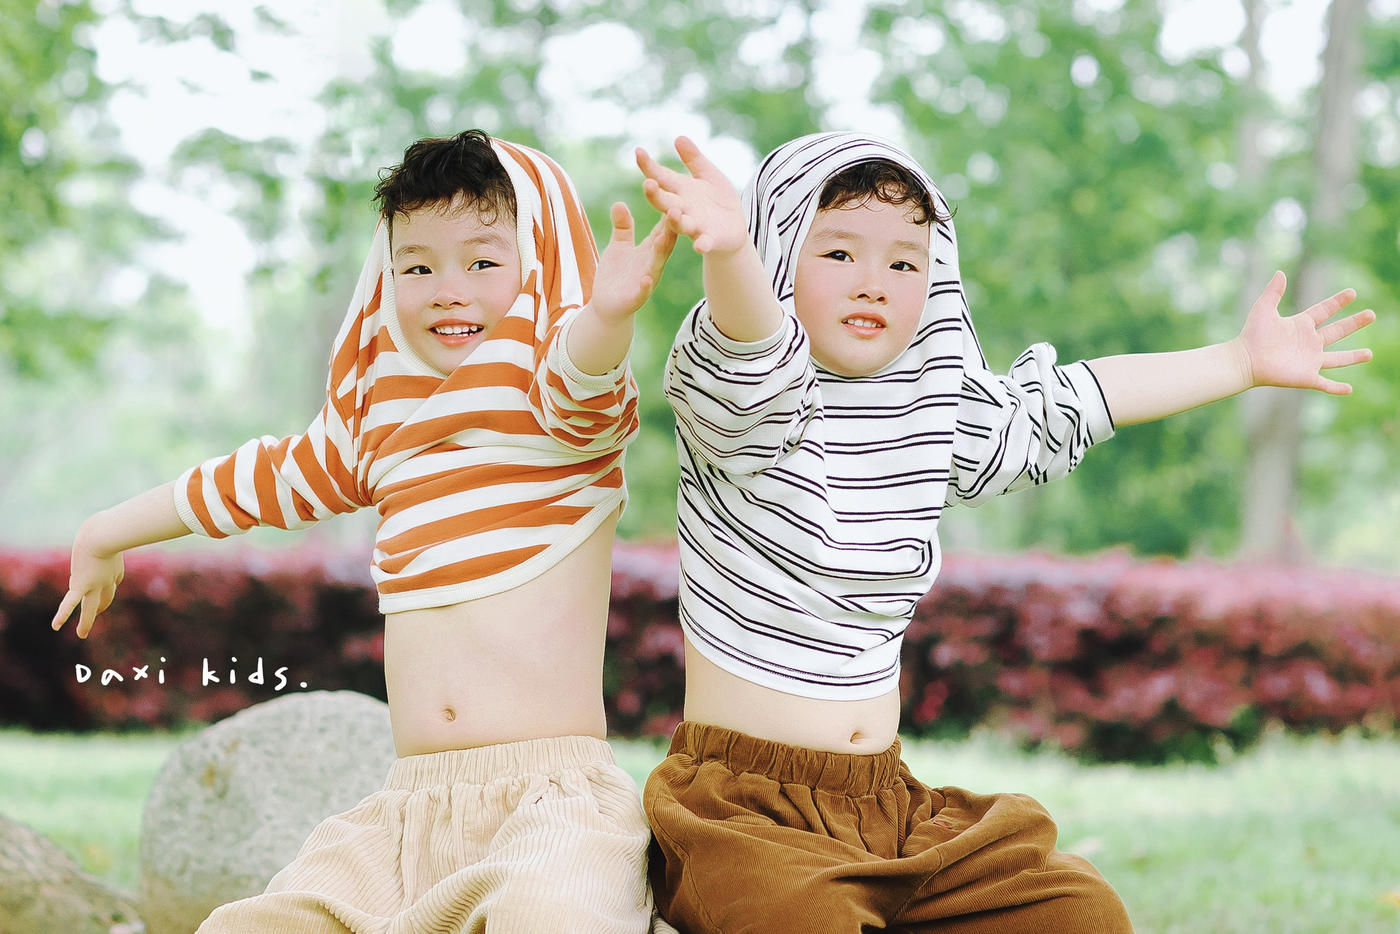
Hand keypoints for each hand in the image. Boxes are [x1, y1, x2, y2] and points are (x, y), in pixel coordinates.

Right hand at [51, 520, 124, 639]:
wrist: (102, 537)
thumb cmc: (108, 531)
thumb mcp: (114, 535)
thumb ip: (118, 537)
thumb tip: (118, 534)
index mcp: (114, 570)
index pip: (113, 581)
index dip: (111, 582)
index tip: (110, 581)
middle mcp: (105, 580)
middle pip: (105, 597)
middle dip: (101, 607)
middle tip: (96, 617)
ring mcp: (93, 585)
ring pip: (91, 607)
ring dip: (87, 621)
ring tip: (82, 633)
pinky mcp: (80, 585)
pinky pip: (71, 603)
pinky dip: (63, 614)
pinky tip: (56, 626)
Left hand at [590, 202, 676, 322]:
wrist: (607, 305)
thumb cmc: (616, 274)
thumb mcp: (619, 246)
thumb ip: (623, 226)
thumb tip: (620, 203)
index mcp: (650, 250)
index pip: (662, 229)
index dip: (667, 214)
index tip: (674, 194)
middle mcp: (652, 264)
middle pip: (664, 244)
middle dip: (670, 229)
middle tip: (677, 211)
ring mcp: (646, 281)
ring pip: (656, 265)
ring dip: (661, 252)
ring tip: (664, 238)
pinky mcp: (635, 298)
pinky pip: (642, 291)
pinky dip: (645, 285)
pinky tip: (647, 279)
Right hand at [635, 137, 748, 255]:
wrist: (734, 228)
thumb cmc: (717, 200)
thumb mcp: (708, 175)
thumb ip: (694, 159)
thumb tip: (679, 137)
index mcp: (681, 191)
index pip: (661, 177)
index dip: (649, 166)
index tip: (638, 152)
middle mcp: (683, 208)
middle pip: (664, 202)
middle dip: (655, 195)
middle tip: (648, 184)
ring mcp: (695, 225)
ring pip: (680, 224)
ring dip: (675, 220)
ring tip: (673, 212)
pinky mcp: (710, 239)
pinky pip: (704, 242)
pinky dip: (702, 244)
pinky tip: (699, 245)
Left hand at [1236, 271, 1374, 393]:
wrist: (1244, 360)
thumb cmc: (1251, 335)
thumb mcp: (1263, 309)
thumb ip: (1273, 292)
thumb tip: (1280, 272)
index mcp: (1301, 325)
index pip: (1324, 311)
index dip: (1337, 302)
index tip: (1352, 293)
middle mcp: (1308, 343)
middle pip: (1337, 332)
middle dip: (1354, 323)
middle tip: (1371, 314)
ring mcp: (1309, 360)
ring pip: (1337, 359)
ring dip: (1353, 357)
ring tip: (1370, 354)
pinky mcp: (1306, 377)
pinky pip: (1325, 384)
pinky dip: (1337, 388)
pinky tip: (1349, 389)